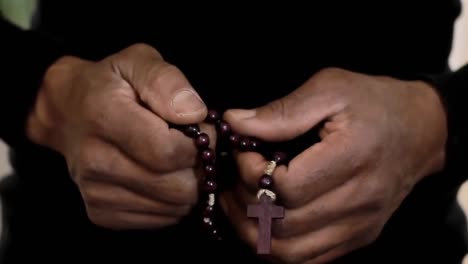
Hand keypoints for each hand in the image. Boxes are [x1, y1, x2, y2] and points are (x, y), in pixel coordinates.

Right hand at [26, 44, 213, 228]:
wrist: (68, 112)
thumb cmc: (110, 83)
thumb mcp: (138, 61)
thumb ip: (166, 81)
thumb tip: (194, 114)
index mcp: (104, 117)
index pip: (168, 151)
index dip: (199, 144)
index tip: (205, 130)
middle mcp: (95, 161)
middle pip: (175, 186)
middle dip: (199, 167)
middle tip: (195, 147)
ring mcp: (96, 193)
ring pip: (173, 207)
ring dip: (189, 185)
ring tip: (179, 159)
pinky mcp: (102, 213)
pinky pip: (160, 219)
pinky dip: (172, 200)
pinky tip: (164, 176)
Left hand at [221, 68, 446, 262]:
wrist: (421, 129)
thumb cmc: (374, 103)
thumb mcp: (330, 88)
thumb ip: (281, 111)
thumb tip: (235, 123)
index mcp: (353, 157)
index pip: (286, 189)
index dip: (251, 174)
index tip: (243, 152)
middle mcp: (360, 200)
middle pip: (283, 226)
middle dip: (244, 204)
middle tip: (233, 180)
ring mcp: (360, 224)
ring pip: (290, 253)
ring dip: (253, 233)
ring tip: (238, 204)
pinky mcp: (359, 235)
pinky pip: (308, 259)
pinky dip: (276, 247)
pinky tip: (263, 221)